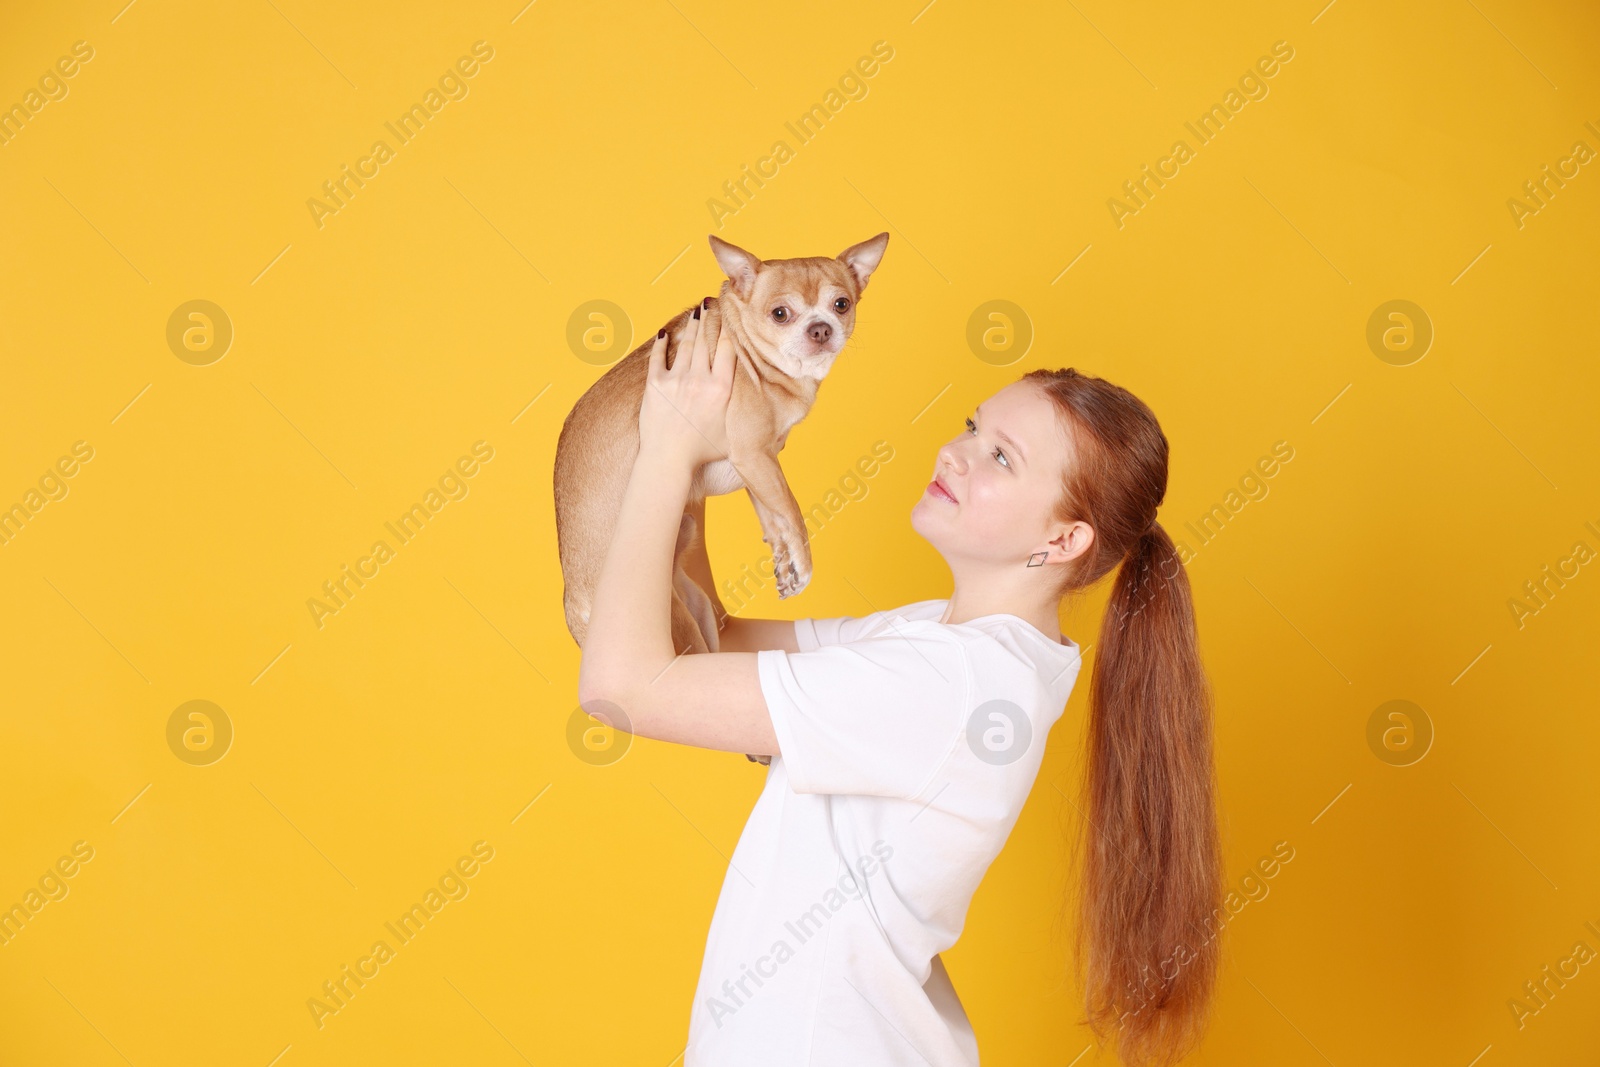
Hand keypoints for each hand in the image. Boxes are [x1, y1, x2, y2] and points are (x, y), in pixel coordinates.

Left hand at [641, 302, 735, 469]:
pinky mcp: (655, 385)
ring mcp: (676, 380)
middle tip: (714, 300)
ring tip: (697, 311)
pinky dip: (662, 343)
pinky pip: (658, 357)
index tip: (733, 312)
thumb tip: (779, 424)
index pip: (728, 348)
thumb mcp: (734, 433)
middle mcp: (700, 379)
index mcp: (722, 388)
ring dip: (692, 325)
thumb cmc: (704, 452)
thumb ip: (749, 418)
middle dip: (711, 317)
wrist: (668, 461)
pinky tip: (665, 332)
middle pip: (707, 340)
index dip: (730, 326)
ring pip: (686, 344)